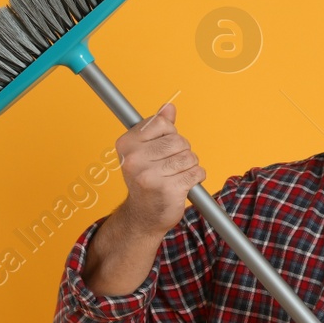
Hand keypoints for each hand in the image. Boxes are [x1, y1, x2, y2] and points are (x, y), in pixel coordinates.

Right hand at [112, 101, 206, 238]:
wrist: (143, 216)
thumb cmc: (147, 179)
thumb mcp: (146, 151)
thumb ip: (158, 128)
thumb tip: (169, 107)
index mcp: (126, 144)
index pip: (162, 124)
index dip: (170, 135)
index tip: (161, 150)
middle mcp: (134, 159)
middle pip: (179, 140)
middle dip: (182, 152)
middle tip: (170, 167)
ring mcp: (150, 175)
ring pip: (189, 156)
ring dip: (189, 166)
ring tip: (175, 176)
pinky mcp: (168, 189)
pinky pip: (196, 172)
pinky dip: (196, 177)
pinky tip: (183, 185)